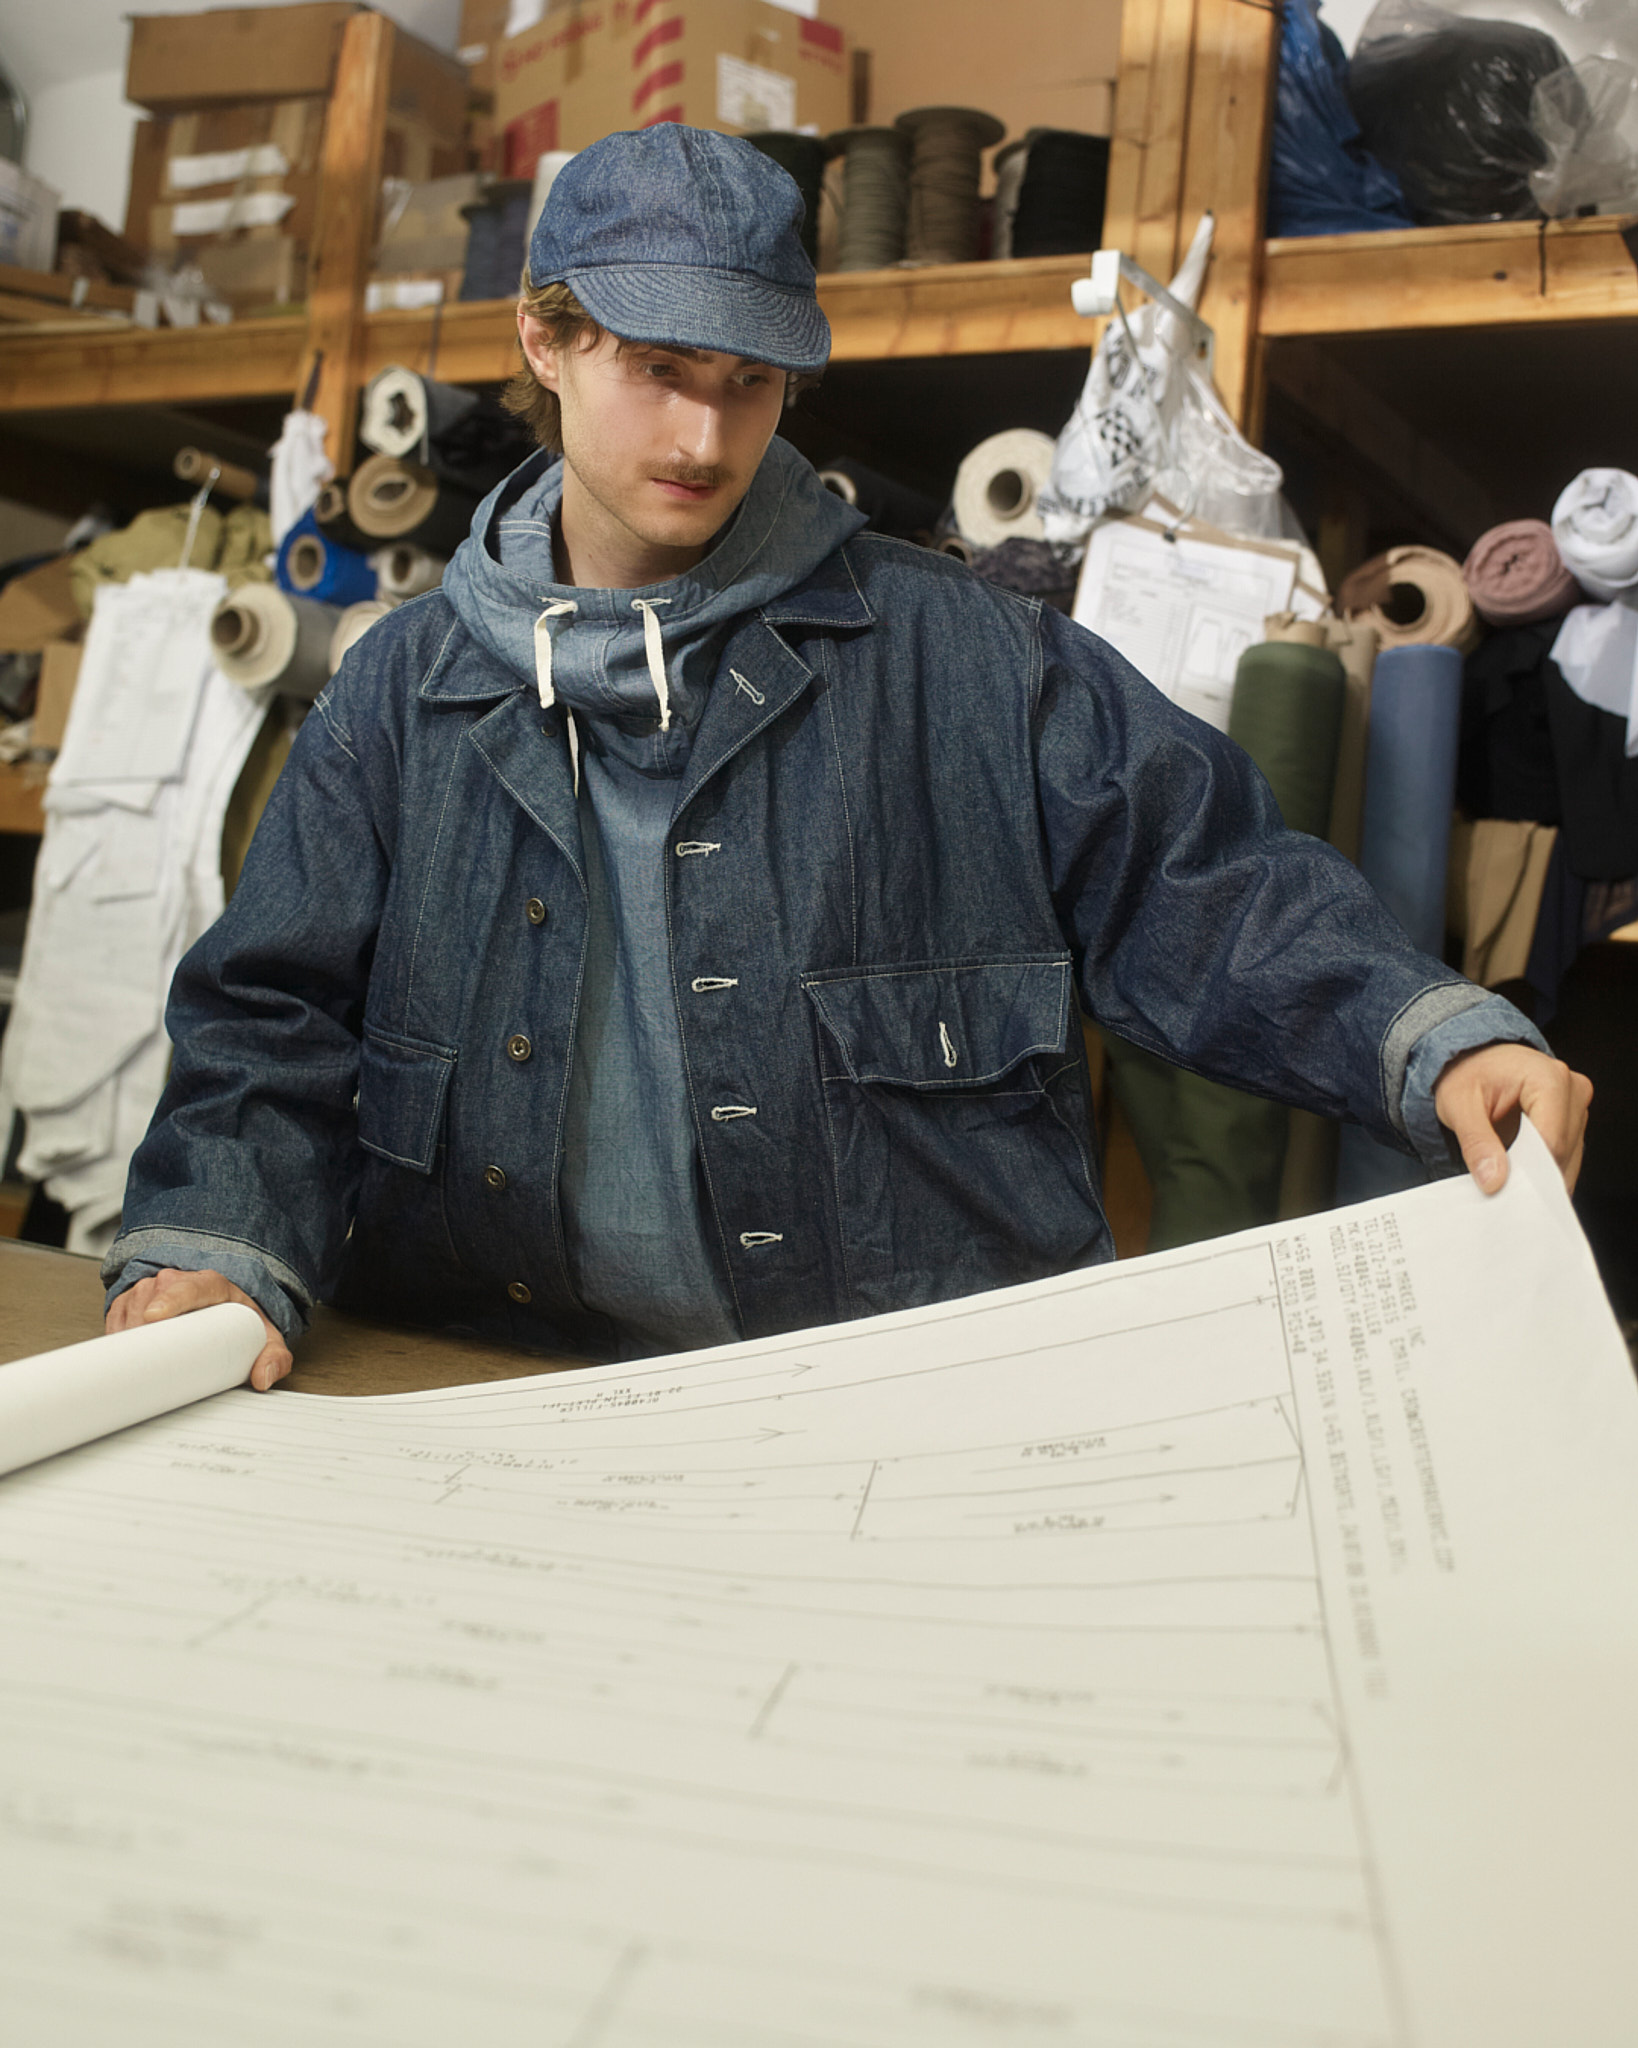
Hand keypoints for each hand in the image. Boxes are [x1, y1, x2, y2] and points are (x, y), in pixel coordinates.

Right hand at [105, 1268, 292, 1389]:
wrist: (226, 1302)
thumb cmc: (241, 1318)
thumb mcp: (265, 1336)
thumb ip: (275, 1357)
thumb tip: (263, 1378)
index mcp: (211, 1284)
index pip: (187, 1287)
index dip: (169, 1301)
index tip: (155, 1317)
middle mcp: (176, 1280)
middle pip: (151, 1301)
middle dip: (144, 1331)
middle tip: (149, 1364)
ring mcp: (151, 1287)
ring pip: (130, 1310)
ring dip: (131, 1337)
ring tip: (144, 1362)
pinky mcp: (132, 1299)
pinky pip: (116, 1316)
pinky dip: (119, 1335)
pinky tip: (130, 1352)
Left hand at [1433, 1042, 1591, 1196]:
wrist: (1473, 1058)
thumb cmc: (1467, 1074)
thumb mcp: (1457, 1105)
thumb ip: (1476, 1142)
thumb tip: (1494, 1181)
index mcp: (1549, 1078)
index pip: (1551, 1142)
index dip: (1527, 1171)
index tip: (1502, 1189)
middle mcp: (1572, 1088)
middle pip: (1563, 1153)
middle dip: (1531, 1175)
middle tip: (1496, 1186)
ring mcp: (1576, 1104)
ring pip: (1568, 1159)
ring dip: (1538, 1175)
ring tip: (1503, 1174)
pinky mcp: (1573, 1119)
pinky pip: (1566, 1156)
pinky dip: (1542, 1170)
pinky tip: (1518, 1171)